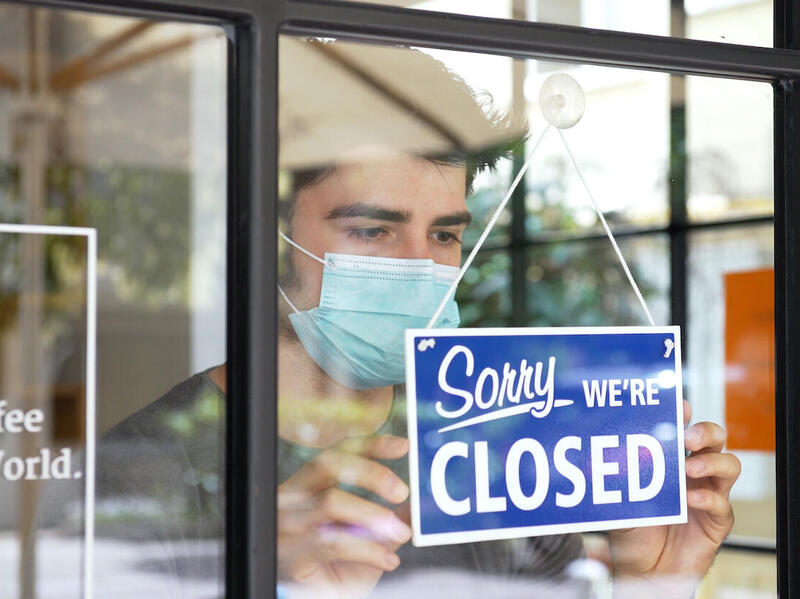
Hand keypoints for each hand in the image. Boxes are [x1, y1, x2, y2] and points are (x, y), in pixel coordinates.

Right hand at [277, 434, 411, 597]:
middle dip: (371, 472)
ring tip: (400, 532)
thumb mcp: (367, 537)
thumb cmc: (336, 565)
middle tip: (402, 492)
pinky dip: (369, 550)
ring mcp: (289, 522)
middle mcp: (294, 496)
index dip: (371, 445)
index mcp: (311, 484)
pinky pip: (335, 543)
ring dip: (373, 515)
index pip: (338, 451)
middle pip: (328, 463)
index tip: (404, 446)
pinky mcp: (292, 553)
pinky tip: (389, 560)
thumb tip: (420, 505)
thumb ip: (389, 517)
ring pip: (331, 502)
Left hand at [608, 400, 740, 595]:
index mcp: (671, 459)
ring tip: (690, 468)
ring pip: (729, 465)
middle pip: (714, 438)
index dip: (684, 413)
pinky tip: (690, 499)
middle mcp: (693, 471)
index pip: (683, 427)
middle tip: (688, 437)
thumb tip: (600, 453)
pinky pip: (722, 504)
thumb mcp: (618, 499)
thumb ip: (616, 478)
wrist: (642, 570)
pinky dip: (708, 498)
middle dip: (705, 431)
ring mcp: (708, 493)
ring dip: (712, 461)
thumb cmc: (632, 529)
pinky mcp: (716, 521)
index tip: (677, 406)